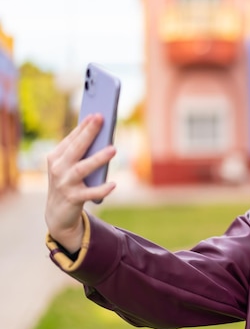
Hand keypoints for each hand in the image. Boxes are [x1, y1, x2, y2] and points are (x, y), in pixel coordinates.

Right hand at [45, 114, 116, 252]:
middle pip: (76, 149)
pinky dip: (102, 189)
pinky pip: (90, 193)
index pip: (71, 139)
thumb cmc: (69, 183)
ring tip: (113, 149)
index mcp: (56, 157)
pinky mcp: (73, 199)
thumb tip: (103, 137)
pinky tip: (114, 184)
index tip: (96, 114)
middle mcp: (58, 169)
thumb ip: (82, 153)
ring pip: (82, 169)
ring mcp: (64, 184)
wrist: (58, 214)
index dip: (84, 126)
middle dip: (88, 133)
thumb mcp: (71, 167)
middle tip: (101, 120)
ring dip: (98, 159)